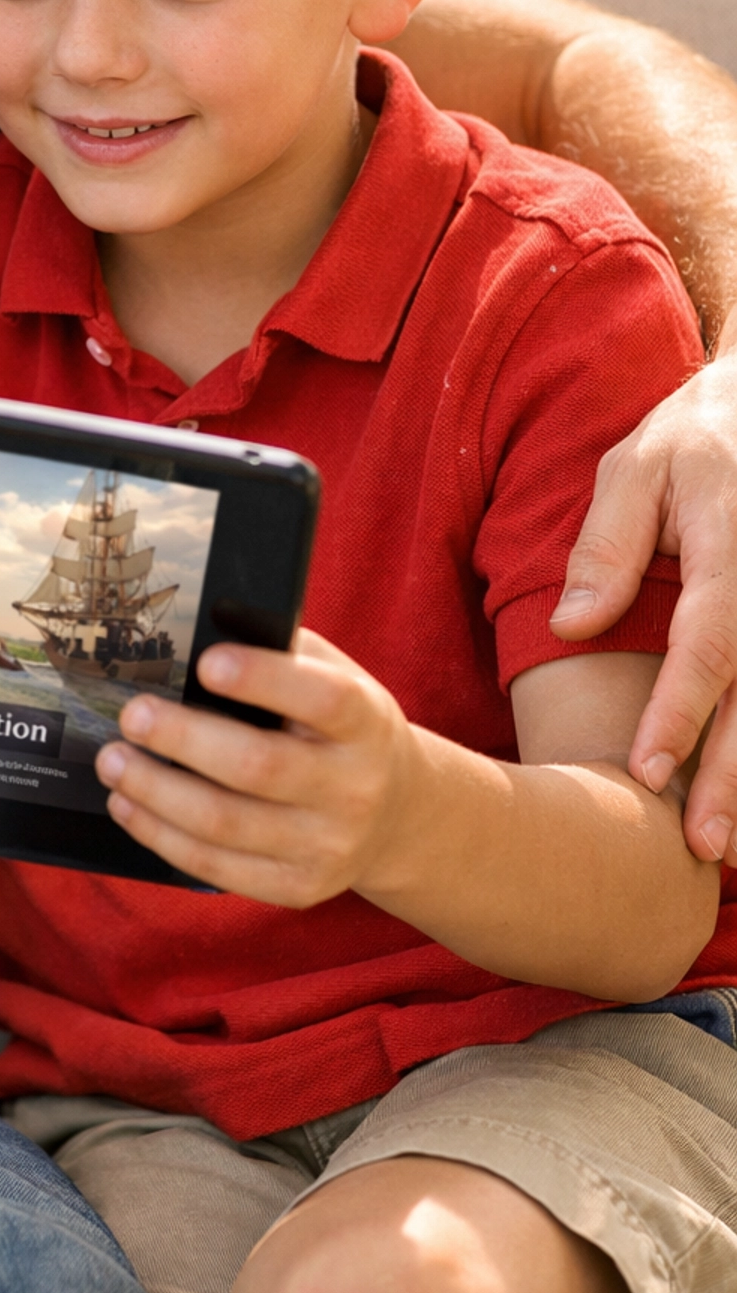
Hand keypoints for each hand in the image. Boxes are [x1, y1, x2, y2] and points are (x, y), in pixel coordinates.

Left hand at [95, 629, 417, 904]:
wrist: (397, 813)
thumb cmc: (341, 726)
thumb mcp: (335, 677)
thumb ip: (281, 653)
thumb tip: (198, 632)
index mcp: (365, 722)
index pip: (321, 700)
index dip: (263, 680)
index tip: (206, 663)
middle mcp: (352, 789)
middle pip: (259, 767)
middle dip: (183, 739)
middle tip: (131, 715)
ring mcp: (326, 846)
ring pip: (226, 824)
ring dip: (156, 792)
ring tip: (112, 762)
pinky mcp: (297, 887)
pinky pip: (218, 867)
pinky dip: (162, 836)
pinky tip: (129, 806)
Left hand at [550, 352, 736, 865]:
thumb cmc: (692, 440)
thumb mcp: (635, 468)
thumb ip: (604, 548)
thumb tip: (572, 626)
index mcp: (728, 549)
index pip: (707, 645)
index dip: (679, 713)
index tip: (646, 771)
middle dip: (733, 777)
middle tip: (702, 846)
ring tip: (730, 852)